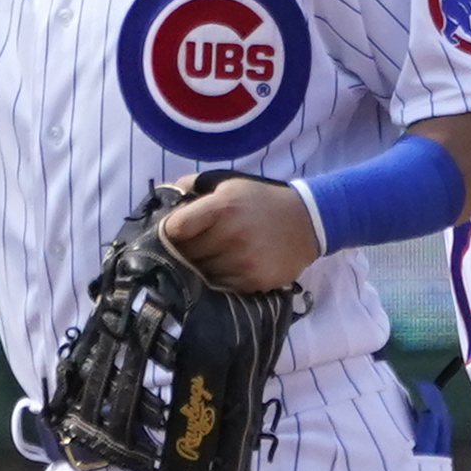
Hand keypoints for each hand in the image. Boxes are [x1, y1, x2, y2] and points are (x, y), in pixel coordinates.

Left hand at [160, 175, 318, 291]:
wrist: (306, 223)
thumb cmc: (260, 202)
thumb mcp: (229, 184)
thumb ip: (194, 185)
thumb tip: (164, 195)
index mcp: (222, 206)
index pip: (175, 227)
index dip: (165, 233)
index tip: (168, 235)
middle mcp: (231, 235)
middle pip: (185, 254)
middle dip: (179, 253)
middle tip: (180, 251)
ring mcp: (242, 261)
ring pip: (200, 273)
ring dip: (196, 270)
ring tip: (201, 262)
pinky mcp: (253, 281)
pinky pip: (219, 286)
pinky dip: (215, 281)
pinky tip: (220, 271)